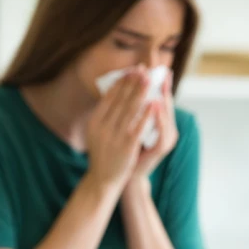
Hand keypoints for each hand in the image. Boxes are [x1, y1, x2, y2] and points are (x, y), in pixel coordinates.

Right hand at [86, 66, 154, 192]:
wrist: (103, 179)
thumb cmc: (103, 154)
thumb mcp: (96, 133)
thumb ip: (104, 116)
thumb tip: (113, 94)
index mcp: (94, 121)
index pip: (109, 96)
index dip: (121, 82)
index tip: (131, 70)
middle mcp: (102, 126)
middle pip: (120, 99)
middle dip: (133, 82)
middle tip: (143, 69)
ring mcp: (114, 136)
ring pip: (130, 109)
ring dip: (141, 91)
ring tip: (149, 79)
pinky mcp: (126, 146)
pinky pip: (139, 126)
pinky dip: (147, 113)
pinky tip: (154, 103)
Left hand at [128, 70, 178, 182]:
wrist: (126, 174)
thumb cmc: (127, 148)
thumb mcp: (130, 126)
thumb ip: (133, 110)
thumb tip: (128, 87)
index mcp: (160, 123)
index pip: (161, 98)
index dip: (159, 84)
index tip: (155, 68)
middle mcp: (167, 129)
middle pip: (167, 104)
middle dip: (162, 87)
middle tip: (160, 71)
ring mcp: (166, 138)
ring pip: (167, 115)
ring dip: (162, 99)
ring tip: (158, 83)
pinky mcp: (162, 148)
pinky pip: (162, 130)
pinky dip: (158, 117)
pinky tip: (155, 105)